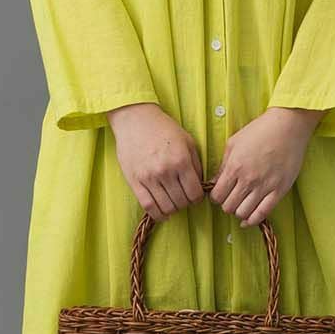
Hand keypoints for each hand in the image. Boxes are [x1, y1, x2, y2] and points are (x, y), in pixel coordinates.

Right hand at [107, 102, 205, 220]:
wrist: (136, 119)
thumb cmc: (163, 129)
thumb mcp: (187, 141)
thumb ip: (196, 165)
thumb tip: (200, 185)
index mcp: (181, 161)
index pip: (195, 193)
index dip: (198, 198)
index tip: (195, 195)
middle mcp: (166, 171)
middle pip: (181, 202)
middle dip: (186, 204)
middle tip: (184, 198)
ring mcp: (149, 177)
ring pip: (166, 207)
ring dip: (173, 209)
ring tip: (173, 203)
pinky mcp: (135, 181)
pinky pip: (148, 206)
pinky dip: (157, 214)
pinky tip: (162, 212)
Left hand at [209, 106, 324, 225]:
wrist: (288, 126)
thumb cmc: (260, 131)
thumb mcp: (234, 143)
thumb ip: (222, 165)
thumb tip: (214, 183)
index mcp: (234, 167)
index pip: (217, 195)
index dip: (215, 197)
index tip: (219, 194)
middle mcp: (248, 180)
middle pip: (228, 207)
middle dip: (226, 205)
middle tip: (230, 198)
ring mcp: (265, 186)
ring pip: (243, 213)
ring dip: (239, 212)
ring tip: (241, 204)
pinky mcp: (279, 190)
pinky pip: (263, 213)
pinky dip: (253, 220)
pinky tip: (248, 219)